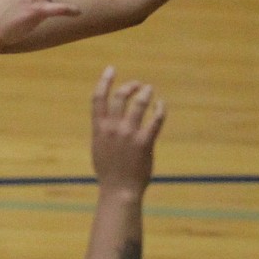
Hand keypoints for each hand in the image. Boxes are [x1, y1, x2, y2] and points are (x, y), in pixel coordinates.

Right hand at [90, 67, 164, 194]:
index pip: (98, 98)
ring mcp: (129, 134)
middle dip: (130, 86)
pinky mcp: (145, 142)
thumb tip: (107, 118)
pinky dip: (159, 109)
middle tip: (138, 84)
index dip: (104, 81)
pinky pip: (155, 120)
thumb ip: (102, 131)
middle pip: (120, 96)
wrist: (119, 190)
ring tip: (150, 90)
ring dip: (145, 93)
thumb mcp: (98, 147)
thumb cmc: (108, 171)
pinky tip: (161, 105)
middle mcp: (113, 128)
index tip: (111, 69)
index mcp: (99, 129)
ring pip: (139, 104)